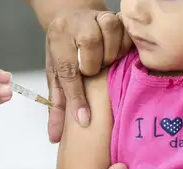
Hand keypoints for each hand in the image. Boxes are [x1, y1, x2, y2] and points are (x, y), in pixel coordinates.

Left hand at [46, 9, 131, 142]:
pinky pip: (128, 36)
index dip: (77, 99)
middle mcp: (77, 25)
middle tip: (93, 71)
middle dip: (94, 70)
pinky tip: (117, 51)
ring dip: (110, 58)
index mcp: (58, 39)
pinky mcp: (117, 16)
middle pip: (92, 58)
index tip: (84, 120)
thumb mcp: (55, 73)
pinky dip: (125, 47)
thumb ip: (57, 105)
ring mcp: (98, 18)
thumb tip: (54, 137)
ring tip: (105, 60)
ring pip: (111, 44)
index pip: (68, 73)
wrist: (72, 16)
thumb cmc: (63, 49)